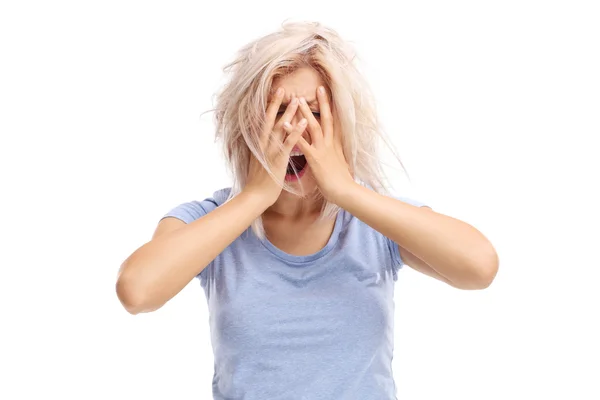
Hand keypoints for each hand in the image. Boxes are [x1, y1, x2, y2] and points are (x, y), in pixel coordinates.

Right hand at [244, 88, 307, 205]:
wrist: (255, 197)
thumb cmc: (259, 182)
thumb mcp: (259, 163)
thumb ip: (263, 151)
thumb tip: (265, 144)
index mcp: (258, 145)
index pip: (263, 122)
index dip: (269, 108)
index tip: (274, 95)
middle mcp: (262, 145)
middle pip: (269, 120)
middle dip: (276, 103)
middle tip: (283, 88)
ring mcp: (269, 151)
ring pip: (279, 128)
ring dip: (289, 113)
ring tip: (297, 100)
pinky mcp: (277, 160)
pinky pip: (289, 143)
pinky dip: (296, 131)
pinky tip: (304, 122)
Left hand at [294, 86, 354, 202]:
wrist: (346, 192)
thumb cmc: (342, 182)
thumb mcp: (340, 165)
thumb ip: (335, 155)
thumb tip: (335, 152)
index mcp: (336, 145)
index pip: (335, 123)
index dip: (333, 110)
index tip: (331, 98)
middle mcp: (330, 144)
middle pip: (326, 119)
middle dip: (323, 103)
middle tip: (319, 88)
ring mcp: (323, 150)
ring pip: (313, 126)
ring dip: (305, 112)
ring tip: (297, 99)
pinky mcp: (316, 158)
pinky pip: (302, 143)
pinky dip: (293, 132)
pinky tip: (284, 123)